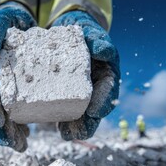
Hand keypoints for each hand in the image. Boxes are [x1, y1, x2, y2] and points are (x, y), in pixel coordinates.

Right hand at [0, 4, 35, 150]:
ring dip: (12, 133)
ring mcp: (4, 91)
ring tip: (22, 145)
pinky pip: (21, 111)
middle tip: (14, 144)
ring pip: (6, 116)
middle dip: (2, 130)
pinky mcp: (18, 93)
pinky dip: (26, 123)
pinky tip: (31, 133)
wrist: (19, 25)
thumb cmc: (5, 25)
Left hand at [52, 10, 119, 140]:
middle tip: (79, 132)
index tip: (95, 112)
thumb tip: (103, 50)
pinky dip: (63, 120)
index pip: (108, 89)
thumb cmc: (83, 32)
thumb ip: (97, 39)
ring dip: (76, 126)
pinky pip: (67, 109)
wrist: (68, 31)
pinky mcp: (67, 94)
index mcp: (107, 72)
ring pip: (83, 113)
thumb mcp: (91, 32)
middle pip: (96, 108)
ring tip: (66, 134)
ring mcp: (83, 92)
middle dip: (89, 123)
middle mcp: (97, 86)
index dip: (103, 102)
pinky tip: (56, 128)